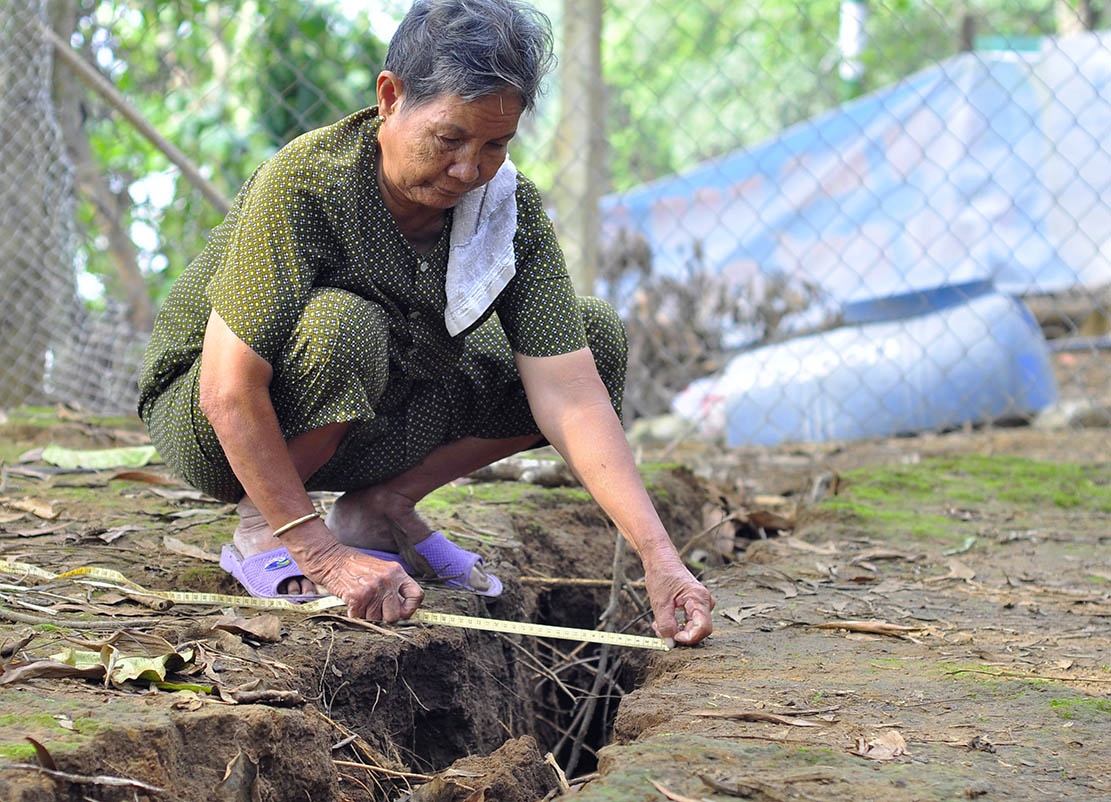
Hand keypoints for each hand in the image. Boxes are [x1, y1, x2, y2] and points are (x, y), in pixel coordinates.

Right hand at [282, 520, 424, 620]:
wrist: (330, 558)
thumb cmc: (354, 567)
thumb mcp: (380, 569)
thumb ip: (393, 586)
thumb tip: (402, 611)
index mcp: (396, 572)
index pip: (417, 596)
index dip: (410, 609)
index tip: (401, 611)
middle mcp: (387, 580)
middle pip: (394, 615)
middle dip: (383, 616)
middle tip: (372, 607)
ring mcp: (373, 589)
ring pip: (376, 619)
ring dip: (366, 614)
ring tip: (360, 599)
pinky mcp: (357, 597)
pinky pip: (359, 618)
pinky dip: (353, 614)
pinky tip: (350, 601)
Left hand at [644, 556, 714, 645]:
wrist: (660, 560)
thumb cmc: (661, 575)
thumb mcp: (660, 603)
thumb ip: (666, 625)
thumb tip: (670, 643)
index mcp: (699, 598)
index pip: (703, 628)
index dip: (689, 638)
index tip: (672, 638)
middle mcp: (704, 601)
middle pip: (699, 630)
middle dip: (681, 635)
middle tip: (661, 632)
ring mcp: (701, 603)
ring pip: (694, 627)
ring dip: (677, 630)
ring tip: (659, 625)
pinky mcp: (695, 604)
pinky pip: (690, 621)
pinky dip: (678, 625)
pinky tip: (665, 621)